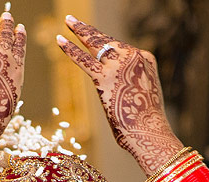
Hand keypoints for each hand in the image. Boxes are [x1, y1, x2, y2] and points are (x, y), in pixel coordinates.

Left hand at [56, 15, 182, 172]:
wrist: (149, 133)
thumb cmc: (147, 123)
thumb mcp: (144, 95)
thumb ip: (131, 84)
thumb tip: (120, 90)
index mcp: (145, 59)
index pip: (121, 47)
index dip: (106, 45)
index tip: (92, 37)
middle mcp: (133, 57)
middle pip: (107, 40)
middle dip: (89, 30)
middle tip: (74, 22)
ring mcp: (118, 66)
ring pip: (95, 44)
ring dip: (79, 31)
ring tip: (68, 21)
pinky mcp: (104, 78)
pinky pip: (84, 60)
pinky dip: (70, 49)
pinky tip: (59, 40)